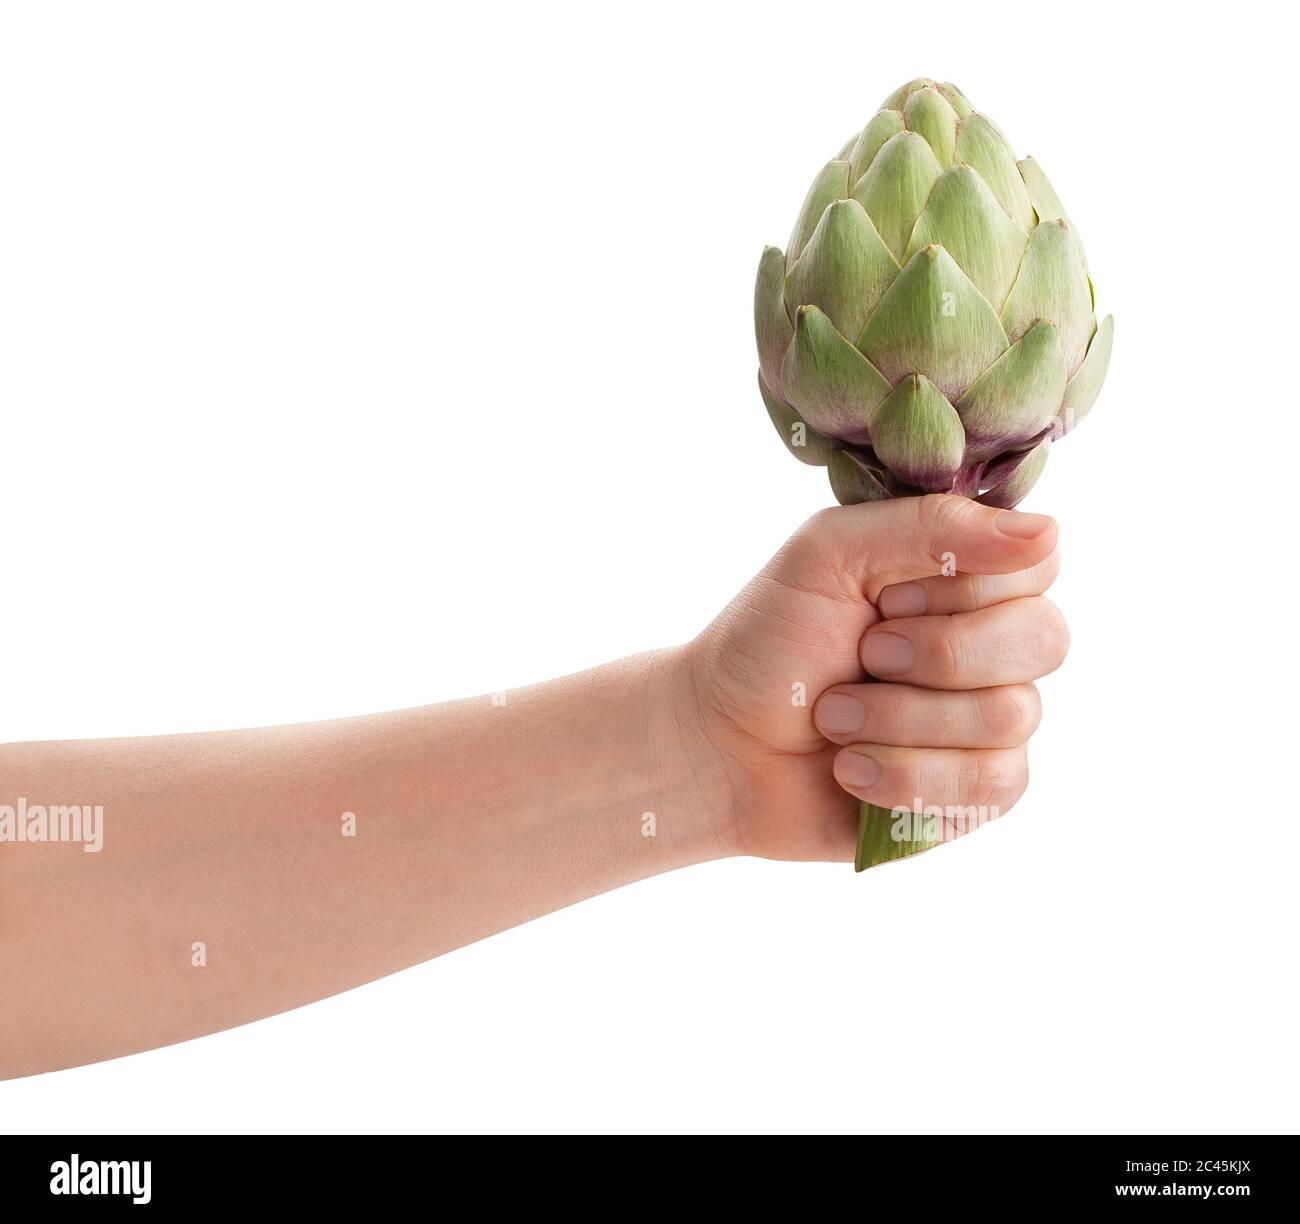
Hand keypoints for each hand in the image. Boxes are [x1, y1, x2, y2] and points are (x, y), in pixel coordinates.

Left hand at [683, 494, 1067, 861]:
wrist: (718, 746)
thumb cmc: (768, 642)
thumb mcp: (829, 554)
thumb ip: (931, 525)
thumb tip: (1047, 530)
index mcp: (960, 577)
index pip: (1034, 565)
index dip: (958, 589)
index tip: (884, 600)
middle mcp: (990, 646)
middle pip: (1044, 639)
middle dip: (934, 655)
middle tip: (861, 657)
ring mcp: (989, 723)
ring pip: (1012, 716)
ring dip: (900, 720)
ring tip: (834, 721)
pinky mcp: (975, 794)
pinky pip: (993, 787)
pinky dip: (905, 777)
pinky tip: (850, 771)